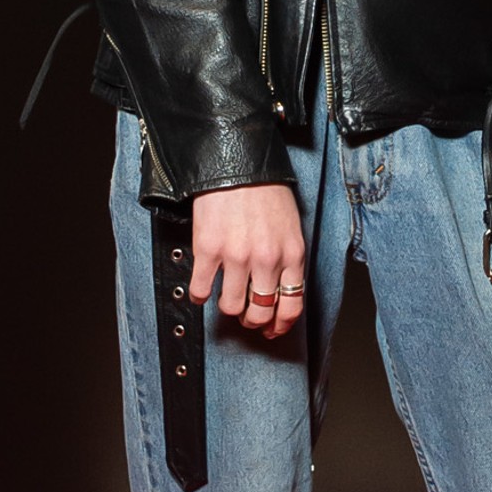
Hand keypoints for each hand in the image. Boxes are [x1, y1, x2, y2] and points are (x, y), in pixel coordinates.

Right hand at [191, 183, 305, 337]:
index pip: (291, 305)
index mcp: (292, 254)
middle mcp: (266, 259)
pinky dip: (200, 295)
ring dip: (227, 308)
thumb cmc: (265, 189)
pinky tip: (201, 291)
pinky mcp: (209, 250)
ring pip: (231, 306)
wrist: (236, 162)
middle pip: (260, 311)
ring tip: (224, 299)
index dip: (280, 324)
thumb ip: (287, 256)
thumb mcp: (290, 225)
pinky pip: (202, 289)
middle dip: (252, 320)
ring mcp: (237, 256)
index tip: (272, 329)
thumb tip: (278, 286)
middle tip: (246, 316)